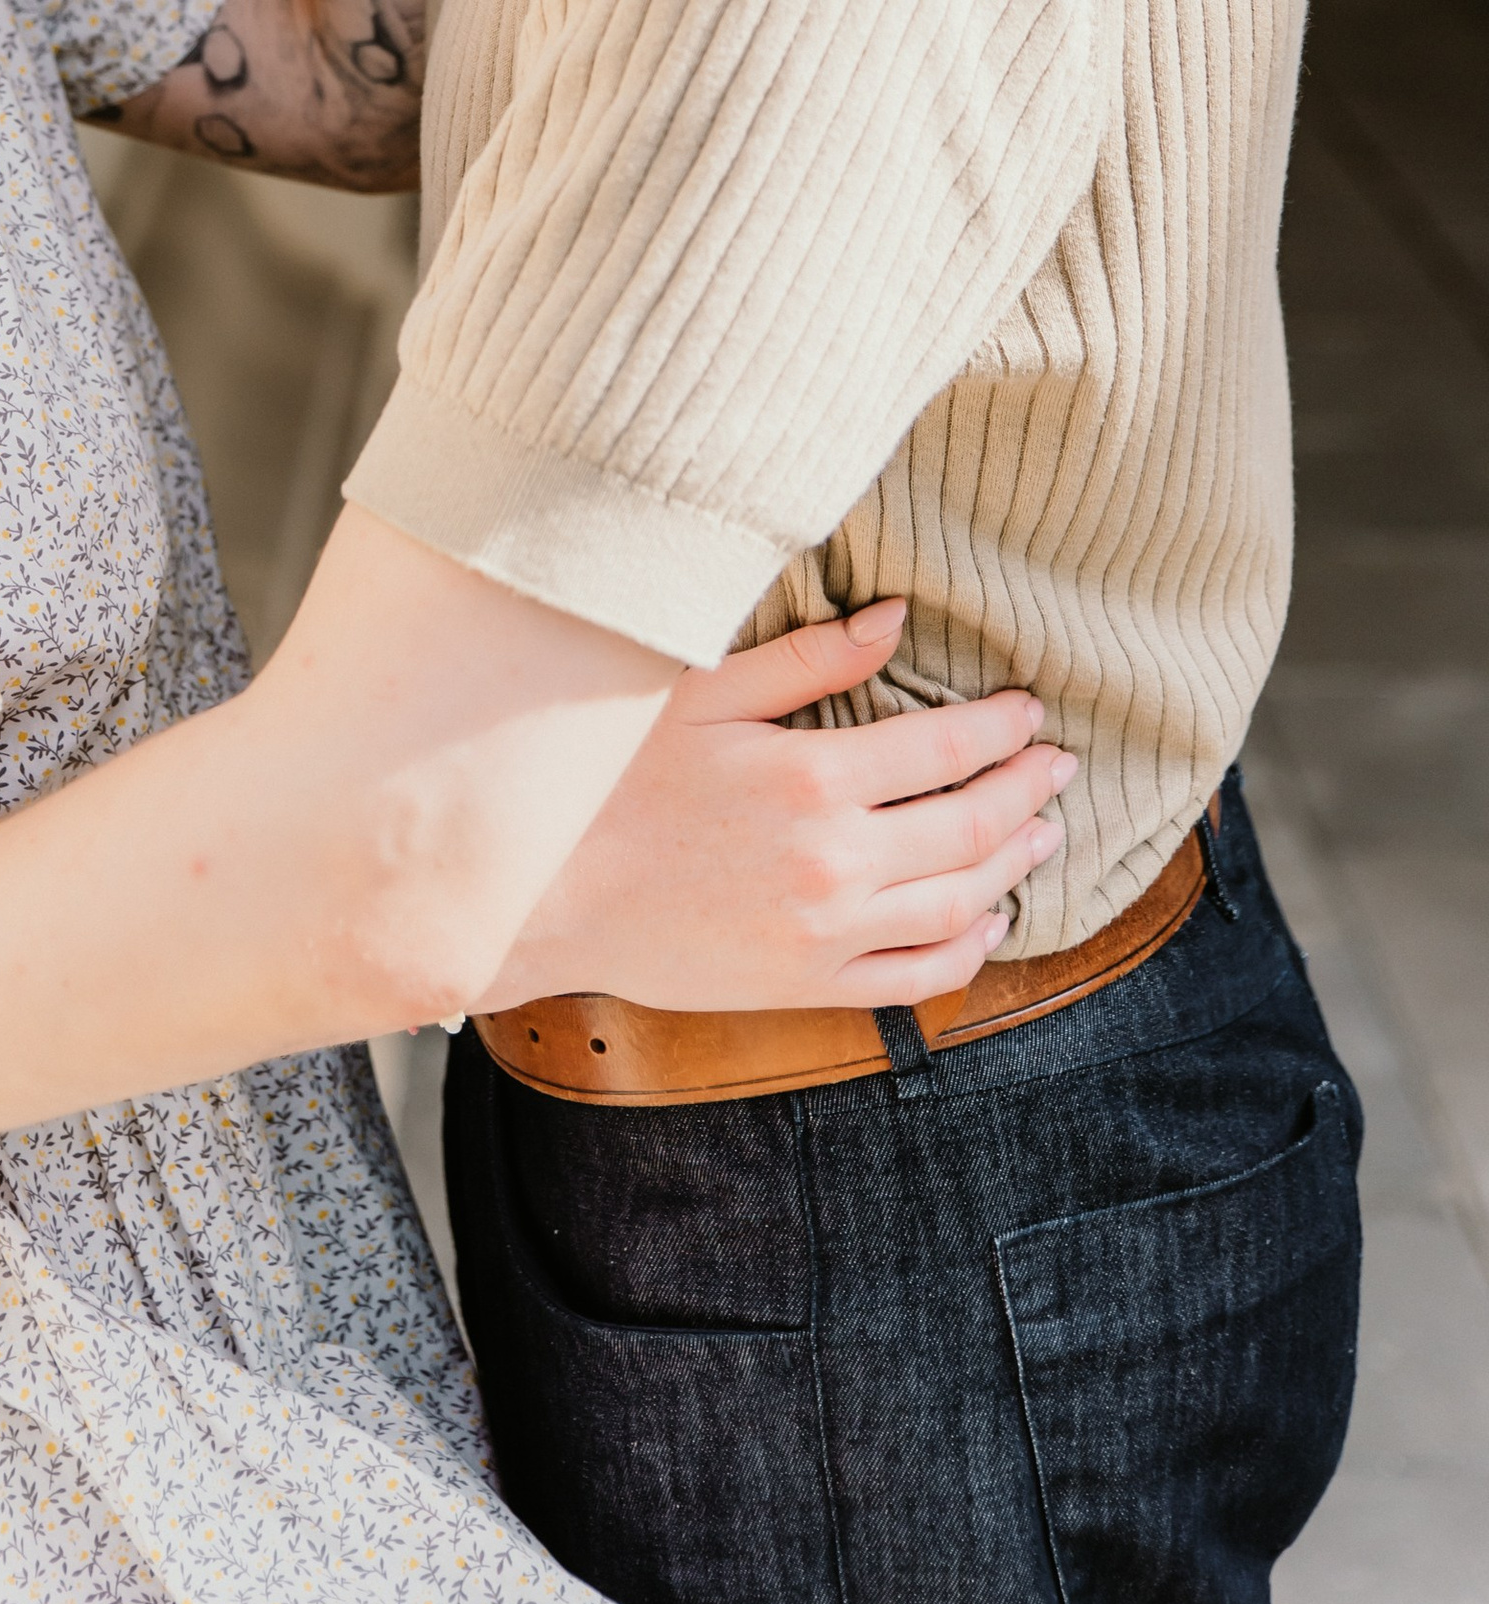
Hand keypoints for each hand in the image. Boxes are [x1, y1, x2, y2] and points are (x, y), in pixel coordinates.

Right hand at [495, 601, 1076, 1012]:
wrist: (544, 897)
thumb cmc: (610, 780)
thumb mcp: (698, 693)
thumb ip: (806, 658)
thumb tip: (897, 618)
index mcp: (811, 777)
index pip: (944, 746)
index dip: (1000, 726)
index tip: (1031, 708)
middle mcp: (835, 862)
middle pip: (970, 824)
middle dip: (1028, 789)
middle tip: (1058, 764)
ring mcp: (826, 934)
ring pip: (960, 902)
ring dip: (1016, 863)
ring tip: (1044, 832)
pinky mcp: (806, 984)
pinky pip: (917, 976)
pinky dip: (970, 948)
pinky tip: (991, 918)